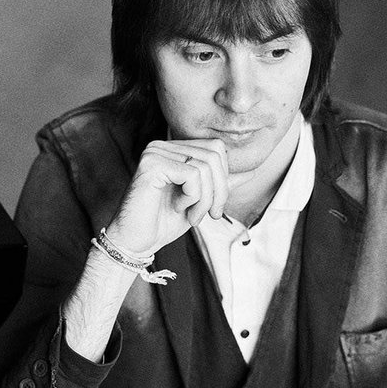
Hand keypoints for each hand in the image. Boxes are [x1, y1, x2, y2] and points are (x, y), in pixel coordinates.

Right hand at [105, 139, 253, 253]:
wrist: (135, 242)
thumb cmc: (162, 222)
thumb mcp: (200, 201)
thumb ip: (220, 184)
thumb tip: (251, 171)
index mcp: (173, 149)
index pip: (215, 149)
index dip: (223, 179)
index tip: (213, 207)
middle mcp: (162, 145)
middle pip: (213, 154)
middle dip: (219, 190)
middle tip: (210, 215)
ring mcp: (155, 152)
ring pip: (205, 166)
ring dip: (206, 199)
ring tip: (192, 216)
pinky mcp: (151, 164)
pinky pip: (192, 174)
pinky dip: (193, 198)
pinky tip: (179, 209)